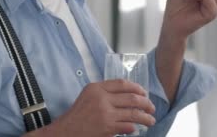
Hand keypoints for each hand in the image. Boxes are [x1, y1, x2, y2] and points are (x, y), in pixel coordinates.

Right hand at [37, 80, 155, 136]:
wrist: (65, 132)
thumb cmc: (77, 115)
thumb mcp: (88, 96)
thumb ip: (105, 92)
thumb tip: (129, 95)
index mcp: (96, 88)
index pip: (122, 84)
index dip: (137, 88)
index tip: (144, 93)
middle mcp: (101, 98)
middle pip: (131, 97)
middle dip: (146, 103)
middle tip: (152, 108)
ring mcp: (105, 113)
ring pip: (133, 113)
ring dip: (145, 117)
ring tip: (151, 120)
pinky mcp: (107, 127)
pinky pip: (127, 126)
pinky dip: (134, 127)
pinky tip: (137, 128)